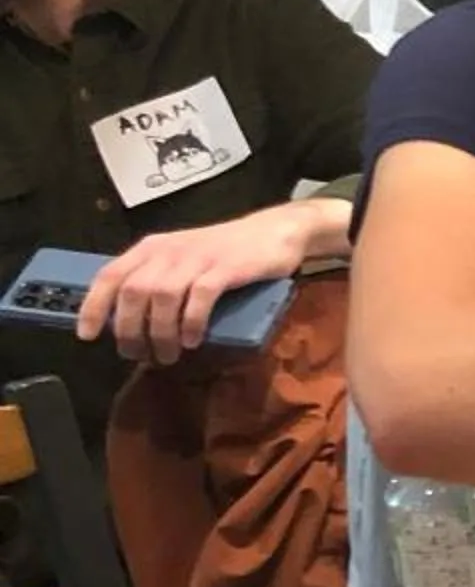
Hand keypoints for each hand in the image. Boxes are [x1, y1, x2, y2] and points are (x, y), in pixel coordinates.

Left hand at [79, 203, 323, 365]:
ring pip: (162, 298)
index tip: (88, 336)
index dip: (94, 307)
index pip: (109, 276)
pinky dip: (191, 322)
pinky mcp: (225, 268)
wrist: (275, 232)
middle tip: (137, 354)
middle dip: (130, 329)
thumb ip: (157, 280)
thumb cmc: (226, 252)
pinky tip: (193, 341)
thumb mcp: (182, 259)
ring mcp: (197, 258)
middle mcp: (168, 251)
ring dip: (161, 332)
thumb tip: (132, 321)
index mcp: (151, 248)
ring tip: (167, 355)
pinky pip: (199, 298)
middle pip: (133, 292)